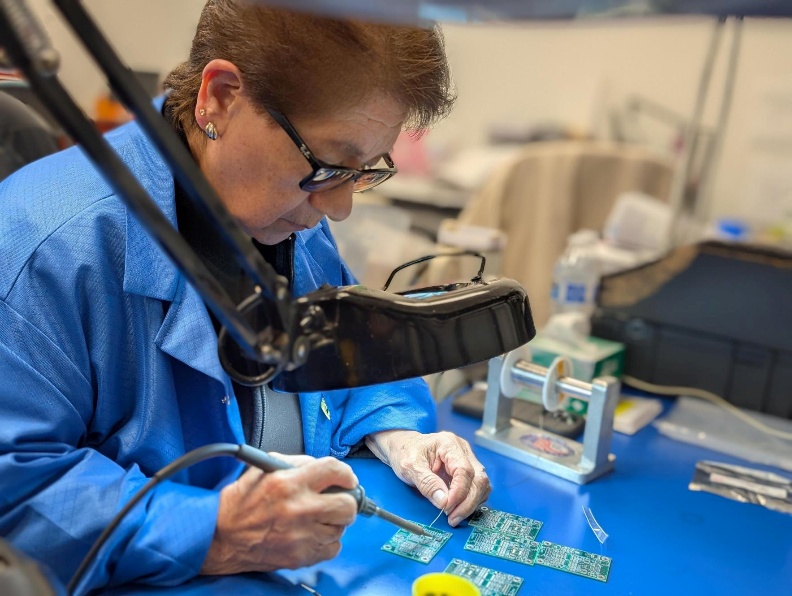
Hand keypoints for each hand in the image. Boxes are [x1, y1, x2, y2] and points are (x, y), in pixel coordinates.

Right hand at [200, 454, 358, 574]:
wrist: (221, 536)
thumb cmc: (241, 502)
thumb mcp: (264, 468)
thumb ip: (296, 464)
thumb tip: (322, 468)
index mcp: (289, 483)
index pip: (334, 470)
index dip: (347, 473)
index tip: (347, 479)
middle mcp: (299, 509)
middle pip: (347, 505)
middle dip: (346, 501)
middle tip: (337, 500)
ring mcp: (302, 535)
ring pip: (341, 528)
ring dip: (333, 522)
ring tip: (317, 518)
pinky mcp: (301, 556)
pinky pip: (333, 549)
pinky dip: (326, 542)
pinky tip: (312, 534)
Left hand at [366, 430, 490, 526]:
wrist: (404, 447)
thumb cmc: (406, 452)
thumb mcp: (410, 467)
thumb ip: (427, 483)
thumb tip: (444, 502)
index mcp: (449, 444)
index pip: (464, 470)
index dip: (459, 492)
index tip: (447, 508)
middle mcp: (463, 450)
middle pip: (478, 479)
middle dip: (467, 503)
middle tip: (452, 519)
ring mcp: (468, 460)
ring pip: (482, 485)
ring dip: (471, 504)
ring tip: (453, 516)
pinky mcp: (467, 471)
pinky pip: (477, 489)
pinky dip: (470, 502)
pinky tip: (457, 510)